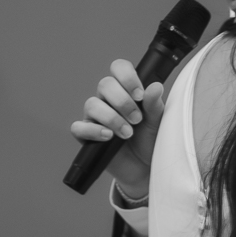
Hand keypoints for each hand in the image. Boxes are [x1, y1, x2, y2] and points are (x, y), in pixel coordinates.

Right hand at [69, 59, 165, 197]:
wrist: (145, 168)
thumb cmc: (150, 140)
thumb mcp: (157, 121)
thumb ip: (154, 104)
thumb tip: (155, 86)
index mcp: (126, 90)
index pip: (118, 68)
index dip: (127, 77)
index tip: (139, 94)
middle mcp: (108, 100)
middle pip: (104, 84)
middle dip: (122, 101)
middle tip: (137, 119)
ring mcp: (95, 117)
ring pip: (92, 104)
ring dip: (112, 118)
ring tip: (127, 133)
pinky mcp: (86, 136)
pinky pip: (78, 127)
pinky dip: (94, 131)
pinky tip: (109, 137)